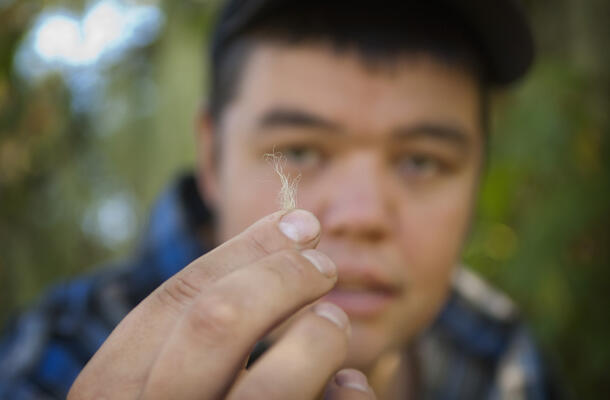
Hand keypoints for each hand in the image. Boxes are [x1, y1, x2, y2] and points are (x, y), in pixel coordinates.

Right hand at [68, 209, 375, 399]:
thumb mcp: (167, 369)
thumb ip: (207, 314)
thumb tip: (295, 227)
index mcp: (111, 389)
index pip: (176, 299)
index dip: (244, 251)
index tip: (299, 224)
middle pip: (217, 322)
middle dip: (282, 278)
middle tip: (324, 265)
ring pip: (271, 388)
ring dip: (317, 337)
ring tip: (333, 322)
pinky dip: (346, 395)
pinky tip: (349, 383)